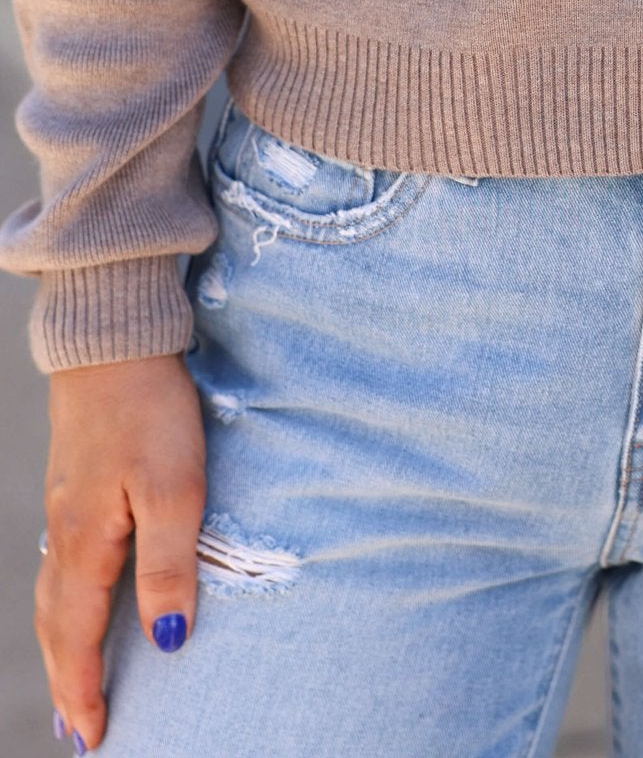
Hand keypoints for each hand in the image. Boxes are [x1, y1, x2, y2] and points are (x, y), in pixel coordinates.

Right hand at [38, 353, 205, 751]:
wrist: (113, 337)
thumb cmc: (150, 410)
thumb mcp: (174, 489)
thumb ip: (168, 566)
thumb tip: (168, 639)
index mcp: (85, 543)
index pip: (78, 638)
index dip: (85, 689)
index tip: (94, 738)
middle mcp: (65, 531)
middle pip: (55, 626)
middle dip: (65, 682)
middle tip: (77, 732)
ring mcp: (65, 504)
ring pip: (53, 595)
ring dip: (61, 646)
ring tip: (73, 685)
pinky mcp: (76, 481)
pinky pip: (62, 563)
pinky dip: (65, 602)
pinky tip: (79, 602)